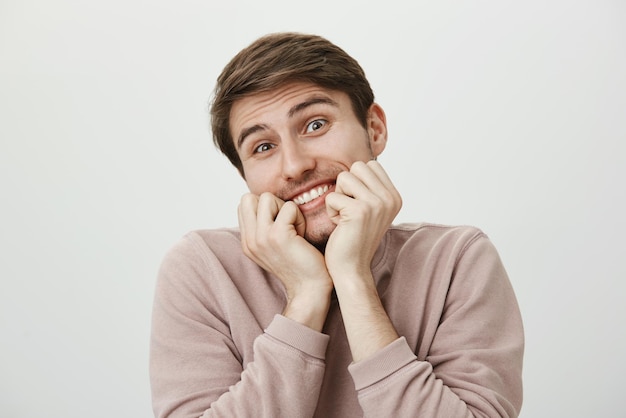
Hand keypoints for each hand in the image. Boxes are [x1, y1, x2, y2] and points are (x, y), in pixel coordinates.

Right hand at [238, 192, 332, 329]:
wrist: (309, 289)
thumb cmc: (299, 265)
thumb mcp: (273, 246)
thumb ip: (264, 227)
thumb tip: (266, 203)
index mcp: (247, 242)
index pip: (244, 205)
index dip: (264, 208)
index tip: (279, 224)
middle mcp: (250, 240)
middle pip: (249, 197)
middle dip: (271, 203)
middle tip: (286, 222)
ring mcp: (261, 237)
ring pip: (266, 198)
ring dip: (285, 208)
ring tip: (294, 228)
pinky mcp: (278, 236)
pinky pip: (289, 207)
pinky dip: (299, 216)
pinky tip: (302, 234)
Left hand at [324, 160, 401, 279]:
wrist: (352, 268)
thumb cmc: (355, 237)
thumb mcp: (371, 209)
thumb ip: (370, 187)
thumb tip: (359, 165)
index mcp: (395, 196)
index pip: (370, 165)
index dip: (356, 181)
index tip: (358, 204)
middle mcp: (390, 198)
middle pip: (357, 166)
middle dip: (346, 185)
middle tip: (348, 209)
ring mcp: (377, 204)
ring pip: (344, 177)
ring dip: (338, 197)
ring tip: (344, 217)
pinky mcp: (360, 211)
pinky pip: (332, 196)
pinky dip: (330, 211)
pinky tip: (339, 226)